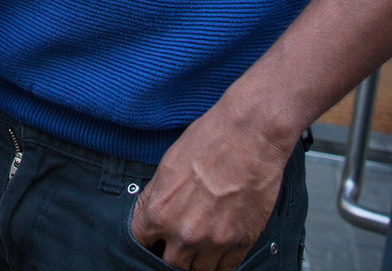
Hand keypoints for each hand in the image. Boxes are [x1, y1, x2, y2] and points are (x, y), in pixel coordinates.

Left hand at [132, 103, 293, 270]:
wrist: (250, 134)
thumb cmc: (210, 140)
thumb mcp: (167, 165)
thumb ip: (155, 197)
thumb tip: (148, 214)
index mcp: (160, 213)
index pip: (141, 244)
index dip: (148, 240)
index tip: (154, 239)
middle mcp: (185, 234)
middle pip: (170, 263)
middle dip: (172, 252)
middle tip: (180, 240)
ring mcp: (215, 242)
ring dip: (196, 260)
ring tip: (200, 243)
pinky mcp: (242, 242)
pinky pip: (225, 269)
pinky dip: (220, 263)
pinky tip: (218, 249)